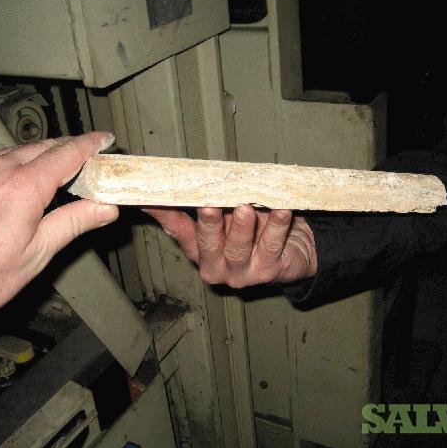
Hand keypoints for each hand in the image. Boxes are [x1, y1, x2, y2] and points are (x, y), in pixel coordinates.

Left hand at [0, 133, 118, 314]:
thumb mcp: (37, 252)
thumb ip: (73, 223)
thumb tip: (104, 208)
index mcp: (26, 185)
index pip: (68, 153)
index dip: (90, 144)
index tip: (104, 139)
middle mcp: (0, 169)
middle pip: (44, 146)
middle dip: (68, 147)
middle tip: (86, 156)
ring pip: (17, 152)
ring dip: (40, 154)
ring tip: (53, 168)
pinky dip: (13, 164)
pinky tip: (15, 181)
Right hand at [145, 205, 316, 287]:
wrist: (294, 250)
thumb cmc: (256, 228)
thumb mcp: (229, 214)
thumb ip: (211, 200)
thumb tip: (190, 175)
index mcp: (199, 249)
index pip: (178, 229)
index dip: (165, 214)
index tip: (153, 198)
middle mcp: (215, 265)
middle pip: (207, 243)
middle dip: (208, 223)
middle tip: (208, 206)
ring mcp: (240, 272)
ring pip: (238, 249)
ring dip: (240, 228)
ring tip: (245, 209)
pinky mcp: (266, 272)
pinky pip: (270, 246)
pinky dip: (276, 227)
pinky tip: (281, 211)